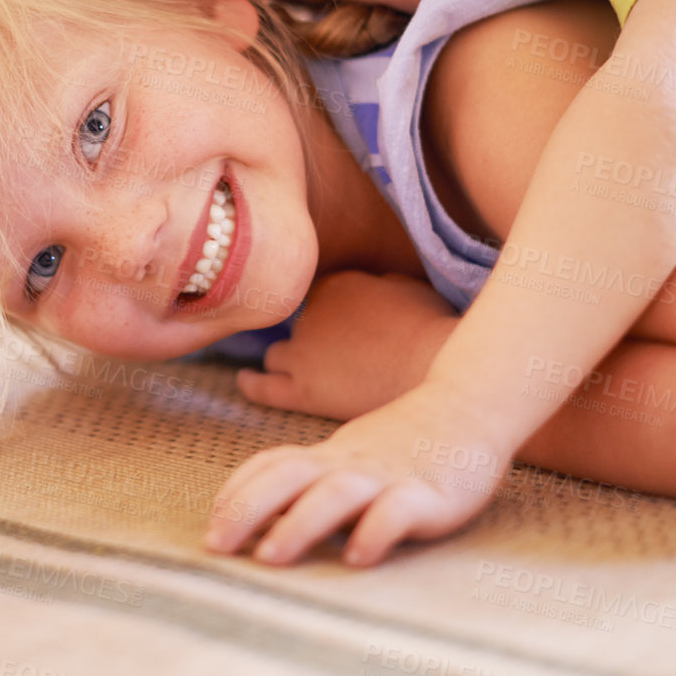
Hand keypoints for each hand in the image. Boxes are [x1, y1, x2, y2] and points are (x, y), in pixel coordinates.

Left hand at [206, 392, 509, 566]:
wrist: (470, 408)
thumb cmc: (402, 442)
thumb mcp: (348, 456)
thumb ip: (309, 481)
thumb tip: (259, 519)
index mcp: (329, 455)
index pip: (271, 466)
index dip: (236, 495)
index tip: (210, 527)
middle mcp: (350, 463)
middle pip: (288, 476)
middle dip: (246, 509)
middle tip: (216, 547)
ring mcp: (388, 476)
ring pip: (336, 493)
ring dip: (299, 523)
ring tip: (270, 557)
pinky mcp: (429, 494)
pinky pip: (398, 511)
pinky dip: (375, 532)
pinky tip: (357, 558)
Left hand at [237, 271, 454, 420]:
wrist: (432, 368)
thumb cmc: (431, 328)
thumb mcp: (406, 286)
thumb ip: (374, 284)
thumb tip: (367, 287)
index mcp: (335, 285)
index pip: (315, 295)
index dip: (325, 311)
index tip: (336, 323)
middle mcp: (308, 314)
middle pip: (295, 324)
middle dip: (310, 336)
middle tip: (333, 353)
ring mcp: (302, 352)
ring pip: (277, 354)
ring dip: (287, 359)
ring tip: (298, 369)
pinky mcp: (302, 391)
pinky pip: (263, 387)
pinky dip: (251, 383)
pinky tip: (244, 381)